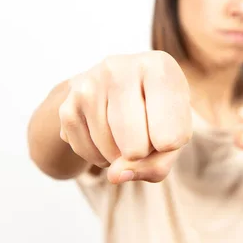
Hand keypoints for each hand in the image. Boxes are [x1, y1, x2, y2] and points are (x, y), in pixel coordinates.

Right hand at [58, 51, 191, 184]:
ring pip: (110, 154)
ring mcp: (89, 85)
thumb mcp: (174, 135)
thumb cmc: (158, 112)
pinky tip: (108, 134)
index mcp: (159, 67)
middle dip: (142, 153)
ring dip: (120, 156)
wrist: (118, 86)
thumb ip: (157, 165)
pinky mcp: (67, 105)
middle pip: (136, 148)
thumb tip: (114, 175)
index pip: (171, 138)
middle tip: (145, 130)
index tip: (168, 126)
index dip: (169, 147)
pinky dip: (101, 157)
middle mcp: (120, 68)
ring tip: (126, 130)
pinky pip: (87, 154)